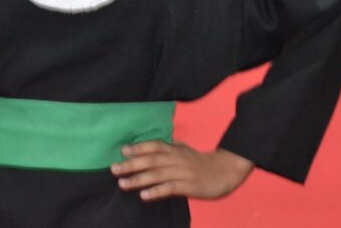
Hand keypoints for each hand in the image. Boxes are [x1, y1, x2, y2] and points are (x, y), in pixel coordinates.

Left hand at [111, 141, 253, 201]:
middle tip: (114, 169)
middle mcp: (176, 159)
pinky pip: (169, 188)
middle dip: (131, 164)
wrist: (226, 170)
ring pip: (157, 175)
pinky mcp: (188, 186)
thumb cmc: (202, 161)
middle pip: (150, 160)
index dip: (138, 148)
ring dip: (138, 179)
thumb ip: (170, 147)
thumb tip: (153, 145)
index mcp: (175, 150)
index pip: (154, 146)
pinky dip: (156, 191)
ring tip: (123, 184)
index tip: (122, 150)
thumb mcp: (185, 150)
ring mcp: (182, 172)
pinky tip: (144, 195)